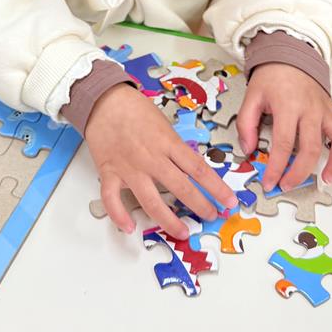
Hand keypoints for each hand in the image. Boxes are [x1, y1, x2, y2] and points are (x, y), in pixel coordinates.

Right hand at [84, 84, 237, 239]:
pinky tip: (129, 227)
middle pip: (181, 188)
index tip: (229, 201)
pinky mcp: (109, 173)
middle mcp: (151, 158)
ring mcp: (130, 168)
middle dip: (200, 206)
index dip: (216, 188)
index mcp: (167, 143)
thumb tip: (188, 167)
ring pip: (152, 202)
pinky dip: (120, 216)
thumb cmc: (133, 108)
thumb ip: (174, 147)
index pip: (198, 169)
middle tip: (211, 216)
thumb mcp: (163, 123)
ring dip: (168, 221)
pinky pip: (113, 200)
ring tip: (181, 231)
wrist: (103, 100)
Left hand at [236, 63, 331, 192]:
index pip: (283, 144)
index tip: (270, 182)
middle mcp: (310, 109)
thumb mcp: (251, 97)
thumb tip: (248, 148)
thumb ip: (246, 124)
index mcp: (288, 107)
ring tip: (327, 178)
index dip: (276, 167)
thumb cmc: (271, 77)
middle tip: (288, 185)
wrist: (288, 54)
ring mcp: (325, 109)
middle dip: (300, 173)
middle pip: (311, 148)